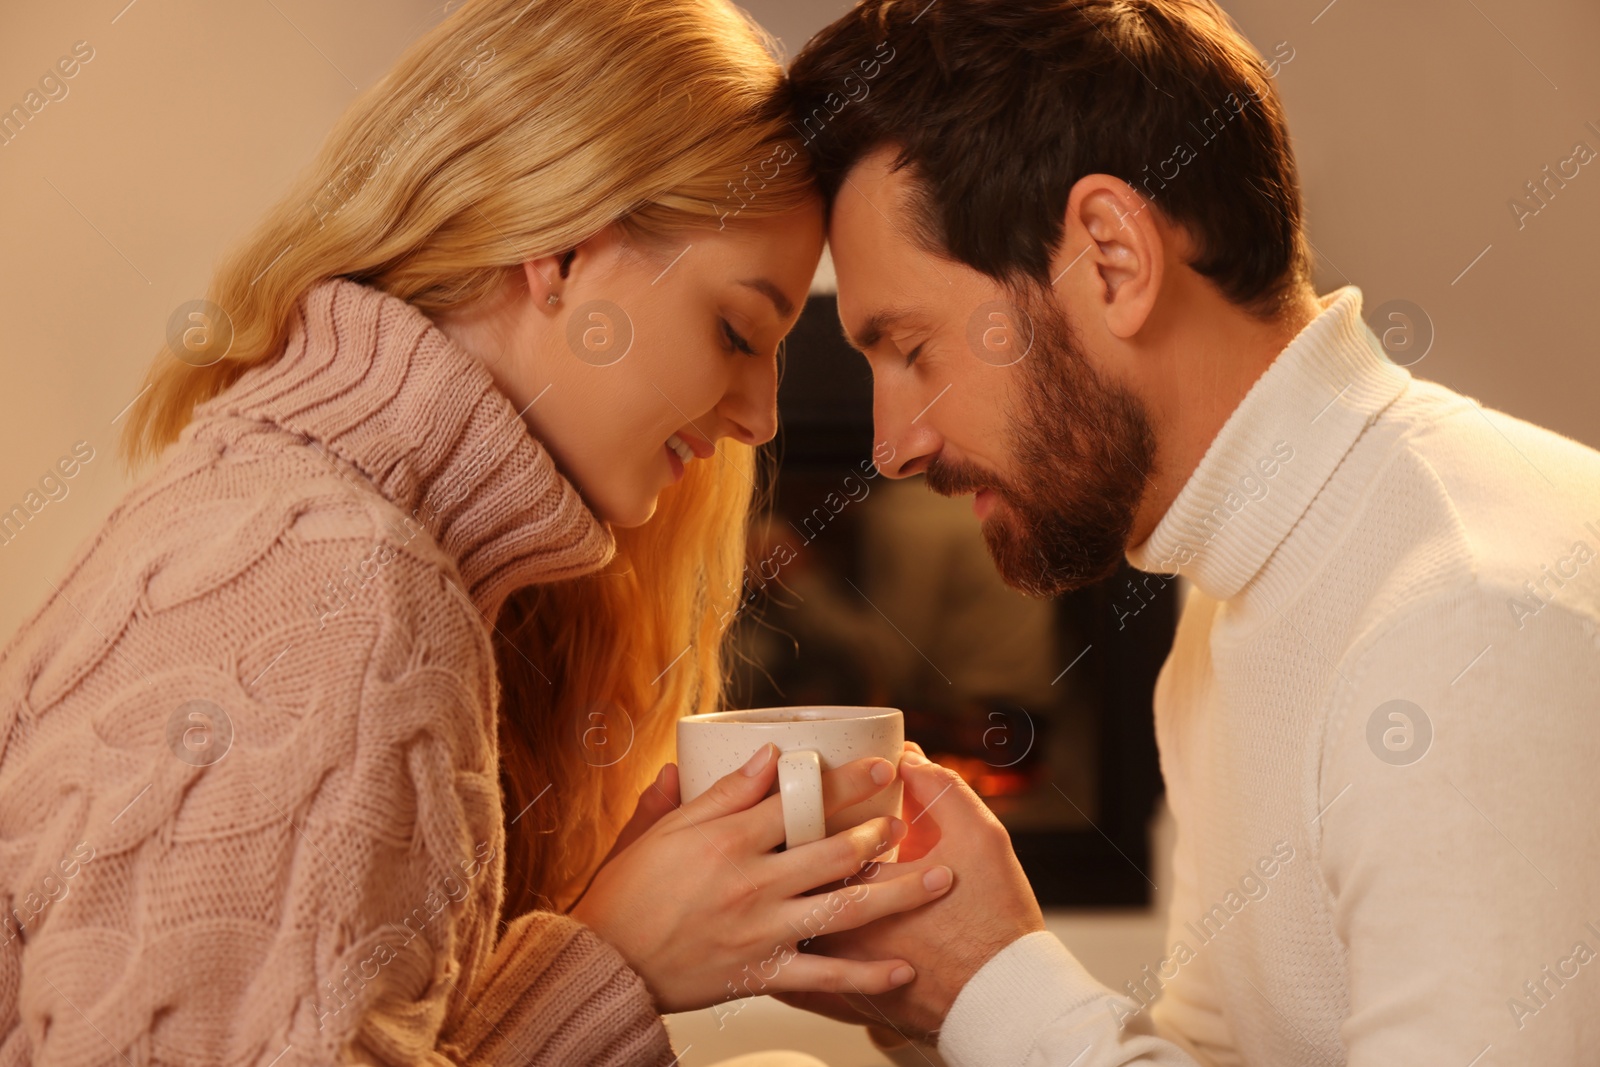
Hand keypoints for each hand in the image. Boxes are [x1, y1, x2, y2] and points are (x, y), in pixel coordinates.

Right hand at [570, 743, 955, 1013]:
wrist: (604, 961)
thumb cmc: (627, 893)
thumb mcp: (663, 829)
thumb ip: (718, 793)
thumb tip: (763, 756)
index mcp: (725, 841)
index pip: (796, 803)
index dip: (844, 783)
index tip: (882, 768)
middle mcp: (750, 884)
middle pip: (831, 852)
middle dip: (879, 832)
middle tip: (911, 818)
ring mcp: (760, 931)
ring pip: (842, 910)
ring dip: (895, 894)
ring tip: (936, 880)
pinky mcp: (760, 974)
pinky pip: (823, 977)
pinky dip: (865, 975)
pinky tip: (903, 969)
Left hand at [775, 747, 1045, 1041]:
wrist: (1006, 998)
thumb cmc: (995, 920)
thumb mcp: (978, 836)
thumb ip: (941, 790)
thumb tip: (908, 757)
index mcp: (868, 881)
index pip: (816, 836)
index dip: (805, 810)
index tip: (801, 791)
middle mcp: (841, 925)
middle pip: (789, 883)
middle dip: (776, 856)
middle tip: (774, 833)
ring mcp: (838, 968)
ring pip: (782, 933)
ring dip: (772, 907)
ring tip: (762, 881)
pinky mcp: (843, 1001)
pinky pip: (793, 984)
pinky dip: (780, 960)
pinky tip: (769, 940)